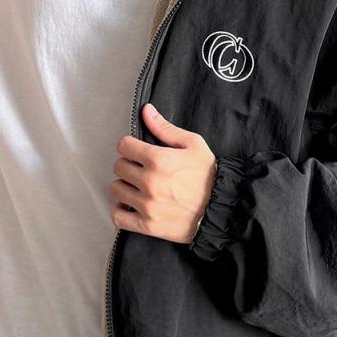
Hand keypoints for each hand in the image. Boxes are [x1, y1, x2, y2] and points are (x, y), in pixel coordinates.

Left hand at [108, 103, 216, 243]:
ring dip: (123, 186)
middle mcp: (150, 182)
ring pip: (115, 189)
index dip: (129, 145)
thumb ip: (165, 128)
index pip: (123, 146)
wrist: (221, 209)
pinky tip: (129, 204)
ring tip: (135, 186)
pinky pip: (118, 217)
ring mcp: (148, 205)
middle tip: (138, 168)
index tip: (135, 150)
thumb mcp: (193, 144)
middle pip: (118, 167)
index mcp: (158, 160)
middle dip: (127, 164)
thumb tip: (147, 111)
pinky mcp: (148, 225)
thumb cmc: (208, 176)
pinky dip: (120, 210)